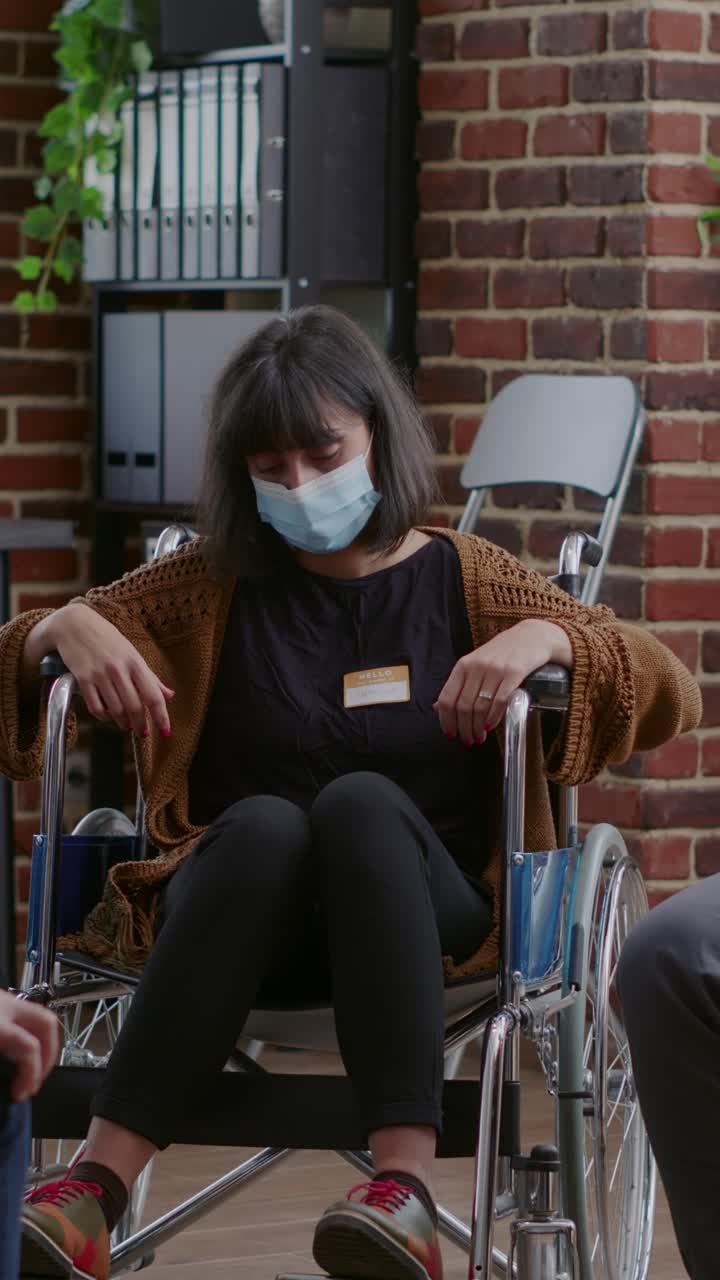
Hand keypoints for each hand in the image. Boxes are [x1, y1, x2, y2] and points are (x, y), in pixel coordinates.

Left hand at [0, 990, 59, 1102]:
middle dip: (50, 1054)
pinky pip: (24, 1017)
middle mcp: (6, 1006)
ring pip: (40, 1016)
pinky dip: (30, 1035)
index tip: (22, 1093)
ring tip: (35, 1068)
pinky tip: (20, 1053)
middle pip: (47, 1022)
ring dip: (45, 1043)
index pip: (30, 1047)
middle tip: (39, 1078)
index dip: (32, 1074)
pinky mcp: (1, 1001)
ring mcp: (4, 1000)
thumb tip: (13, 1083)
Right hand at [24, 603, 174, 737]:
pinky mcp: (82, 679)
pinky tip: (107, 716)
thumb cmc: (106, 639)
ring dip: (122, 722)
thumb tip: (169, 694)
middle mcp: (119, 669)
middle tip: (142, 733)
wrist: (74, 625)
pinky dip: (103, 716)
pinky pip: (95, 706)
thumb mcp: (131, 653)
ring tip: (126, 725)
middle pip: (135, 707)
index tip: (165, 731)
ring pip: (115, 709)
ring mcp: (100, 674)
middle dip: (141, 725)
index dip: (161, 716)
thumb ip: (150, 676)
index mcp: (135, 662)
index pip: (153, 695)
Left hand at [433, 619, 572, 744]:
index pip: (447, 698)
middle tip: (468, 740)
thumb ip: (459, 685)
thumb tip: (438, 707)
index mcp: (463, 666)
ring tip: (480, 737)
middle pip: (463, 706)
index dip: (446, 720)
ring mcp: (495, 669)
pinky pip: (499, 701)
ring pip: (480, 707)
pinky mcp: (514, 673)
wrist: (531, 636)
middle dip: (464, 728)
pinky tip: (491, 726)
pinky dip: (493, 718)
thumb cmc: (502, 653)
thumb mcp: (475, 664)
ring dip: (478, 727)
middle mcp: (476, 667)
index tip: (450, 734)